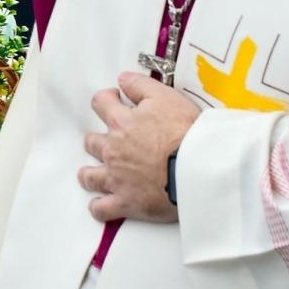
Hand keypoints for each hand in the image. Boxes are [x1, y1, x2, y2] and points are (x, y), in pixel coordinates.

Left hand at [79, 73, 200, 223]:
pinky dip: (99, 207)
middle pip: (92, 142)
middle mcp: (114, 150)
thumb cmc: (186, 134)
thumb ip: (141, 86)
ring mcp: (117, 178)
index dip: (105, 100)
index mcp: (122, 123)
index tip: (113, 101)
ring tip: (94, 173)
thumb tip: (123, 79)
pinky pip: (102, 209)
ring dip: (90, 174)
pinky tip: (101, 205)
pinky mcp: (127, 203)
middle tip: (110, 141)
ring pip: (90, 177)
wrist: (198, 169)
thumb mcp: (166, 97)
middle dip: (98, 139)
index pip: (99, 103)